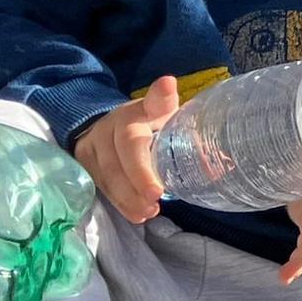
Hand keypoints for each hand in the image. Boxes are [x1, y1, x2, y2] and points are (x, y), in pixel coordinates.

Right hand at [72, 78, 180, 223]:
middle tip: (155, 197)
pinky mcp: (83, 160)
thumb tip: (218, 169)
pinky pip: (101, 184)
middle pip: (125, 148)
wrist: (106, 128)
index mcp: (144, 110)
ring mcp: (95, 141)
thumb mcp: (168, 126)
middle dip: (139, 177)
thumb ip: (190, 141)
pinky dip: (120, 203)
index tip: (168, 86)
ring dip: (129, 196)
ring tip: (148, 212)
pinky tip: (136, 214)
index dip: (161, 95)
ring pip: (109, 172)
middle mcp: (116, 122)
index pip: (155, 102)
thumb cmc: (148, 129)